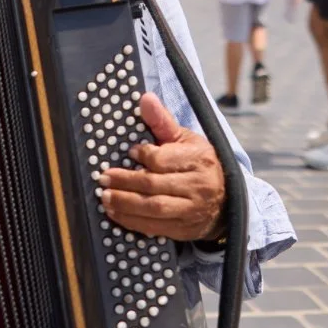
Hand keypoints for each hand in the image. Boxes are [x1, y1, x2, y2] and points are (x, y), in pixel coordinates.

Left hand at [99, 93, 224, 241]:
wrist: (224, 199)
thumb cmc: (197, 164)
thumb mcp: (185, 139)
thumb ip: (162, 121)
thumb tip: (145, 98)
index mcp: (199, 160)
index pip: (164, 159)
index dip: (144, 156)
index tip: (129, 153)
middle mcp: (198, 186)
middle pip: (155, 185)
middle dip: (126, 182)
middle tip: (104, 178)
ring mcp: (192, 210)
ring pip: (154, 208)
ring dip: (125, 203)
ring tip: (105, 196)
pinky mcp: (184, 229)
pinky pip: (155, 227)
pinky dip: (132, 221)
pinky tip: (115, 213)